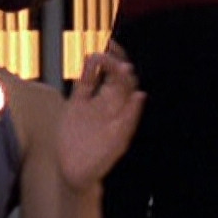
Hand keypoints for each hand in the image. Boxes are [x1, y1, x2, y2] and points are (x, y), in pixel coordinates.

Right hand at [58, 50, 144, 192]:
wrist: (76, 170)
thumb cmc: (101, 159)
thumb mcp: (119, 140)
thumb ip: (129, 117)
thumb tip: (141, 94)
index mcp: (123, 111)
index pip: (128, 86)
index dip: (127, 73)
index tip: (124, 64)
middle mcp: (110, 104)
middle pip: (115, 76)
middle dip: (116, 60)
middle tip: (113, 46)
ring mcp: (93, 102)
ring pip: (100, 76)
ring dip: (102, 63)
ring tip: (102, 51)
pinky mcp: (77, 104)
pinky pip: (84, 84)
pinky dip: (87, 72)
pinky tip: (90, 61)